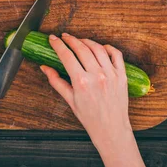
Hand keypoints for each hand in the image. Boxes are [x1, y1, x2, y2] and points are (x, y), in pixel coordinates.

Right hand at [41, 33, 130, 148]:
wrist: (111, 129)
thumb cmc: (90, 117)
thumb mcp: (70, 100)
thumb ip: (56, 82)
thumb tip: (45, 67)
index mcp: (82, 82)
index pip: (67, 56)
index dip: (58, 45)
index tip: (53, 39)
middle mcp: (97, 76)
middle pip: (82, 49)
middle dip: (71, 39)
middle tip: (64, 36)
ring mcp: (111, 74)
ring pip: (98, 49)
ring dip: (87, 41)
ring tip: (79, 41)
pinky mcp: (122, 75)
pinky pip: (116, 55)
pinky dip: (108, 47)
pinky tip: (100, 47)